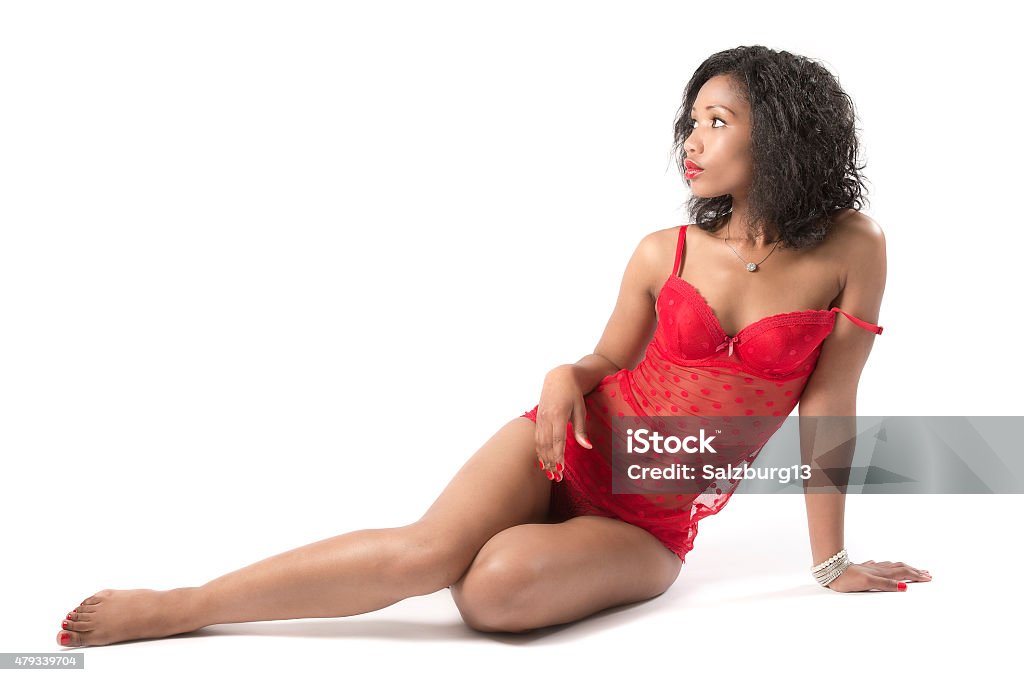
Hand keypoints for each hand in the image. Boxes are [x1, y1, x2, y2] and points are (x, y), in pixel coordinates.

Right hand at [534, 366, 592, 481]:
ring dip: (544, 459)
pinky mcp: (538, 419)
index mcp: (558, 415)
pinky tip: (543, 461)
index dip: (559, 457)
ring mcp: (540, 418)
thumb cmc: (574, 393)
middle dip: (551, 463)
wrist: (559, 377)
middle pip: (547, 445)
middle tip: (556, 478)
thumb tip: (588, 447)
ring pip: (539, 443)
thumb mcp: (581, 410)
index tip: (561, 470)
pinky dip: (539, 451)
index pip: (558, 441)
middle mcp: (546, 418)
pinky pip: (537, 438)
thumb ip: (581, 430)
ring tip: (549, 473)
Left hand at [825, 559, 932, 592]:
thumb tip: (904, 587)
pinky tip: (883, 565)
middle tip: (927, 573)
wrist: (829, 570)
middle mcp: (877, 569)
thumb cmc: (846, 578)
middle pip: (900, 568)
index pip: (903, 573)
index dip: (916, 576)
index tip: (928, 578)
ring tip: (911, 568)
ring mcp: (870, 568)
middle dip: (914, 571)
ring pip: (891, 566)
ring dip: (904, 567)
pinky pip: (879, 566)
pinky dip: (887, 566)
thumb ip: (885, 584)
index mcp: (881, 573)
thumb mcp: (867, 583)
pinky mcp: (862, 568)